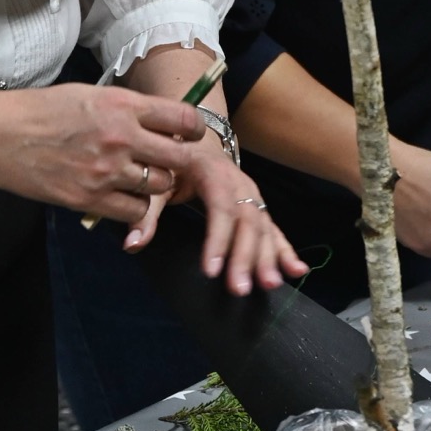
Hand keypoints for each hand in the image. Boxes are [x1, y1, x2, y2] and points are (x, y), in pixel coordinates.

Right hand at [0, 84, 208, 224]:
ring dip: (156, 184)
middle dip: (181, 160)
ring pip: (159, 186)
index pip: (182, 118)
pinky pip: (134, 211)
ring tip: (141, 177)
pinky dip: (135, 207)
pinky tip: (122, 196)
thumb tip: (159, 120)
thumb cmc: (42, 110)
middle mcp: (120, 137)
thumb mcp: (90, 95)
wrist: (1, 137)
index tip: (190, 134)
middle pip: (178, 157)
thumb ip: (126, 108)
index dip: (193, 129)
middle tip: (172, 161)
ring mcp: (106, 171)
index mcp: (121, 105)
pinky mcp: (90, 199)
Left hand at [154, 140, 308, 295]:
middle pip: (247, 222)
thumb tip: (132, 245)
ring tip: (269, 285)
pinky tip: (297, 271)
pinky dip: (286, 251)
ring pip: (264, 229)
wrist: (198, 141)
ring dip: (268, 258)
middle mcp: (241, 184)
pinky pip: (275, 231)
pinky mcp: (259, 210)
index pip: (221, 207)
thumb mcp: (158, 180)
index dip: (218, 239)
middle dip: (245, 257)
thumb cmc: (175, 162)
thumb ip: (146, 212)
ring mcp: (253, 197)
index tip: (211, 270)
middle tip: (238, 288)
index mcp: (214, 173)